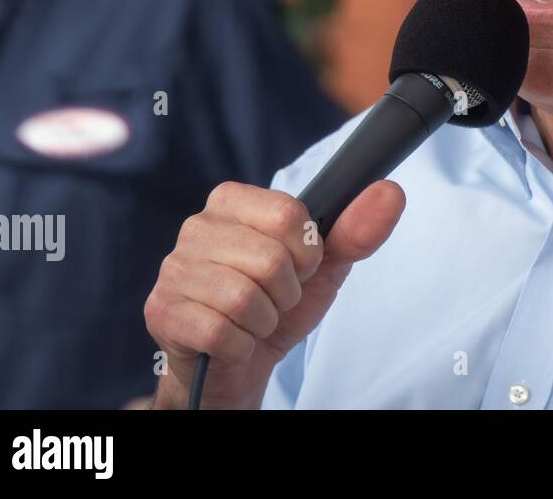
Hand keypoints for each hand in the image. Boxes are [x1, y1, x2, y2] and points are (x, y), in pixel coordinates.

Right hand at [145, 179, 404, 408]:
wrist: (241, 360)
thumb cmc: (279, 302)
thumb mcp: (324, 265)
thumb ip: (357, 229)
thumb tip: (390, 192)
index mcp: (233, 201)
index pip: (288, 214)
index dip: (307, 252)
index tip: (301, 266)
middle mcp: (196, 227)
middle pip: (270, 260)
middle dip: (287, 293)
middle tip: (275, 299)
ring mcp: (173, 270)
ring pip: (244, 298)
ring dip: (265, 320)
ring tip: (255, 318)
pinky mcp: (162, 312)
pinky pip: (221, 331)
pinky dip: (241, 344)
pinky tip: (233, 339)